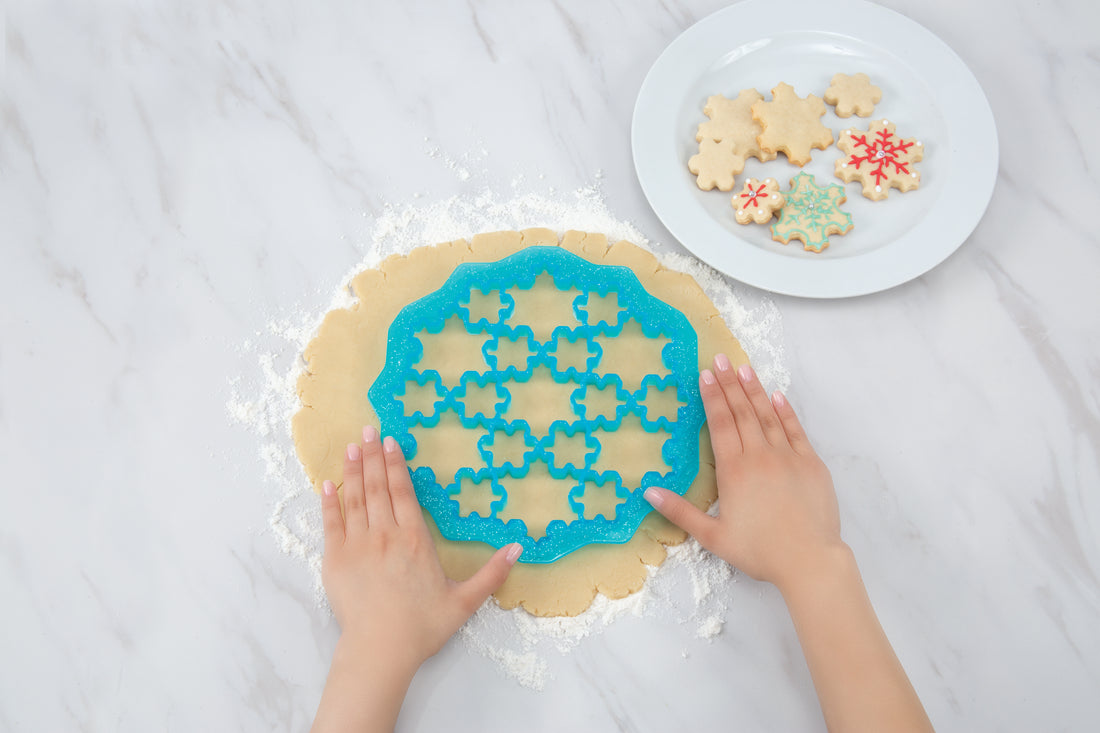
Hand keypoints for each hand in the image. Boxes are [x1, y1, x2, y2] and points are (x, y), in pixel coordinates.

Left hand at [320, 426, 521, 669]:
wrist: (380, 650)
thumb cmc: (422, 626)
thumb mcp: (465, 601)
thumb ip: (492, 573)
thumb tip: (518, 549)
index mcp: (414, 539)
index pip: (403, 492)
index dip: (396, 465)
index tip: (391, 442)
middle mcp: (385, 535)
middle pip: (377, 487)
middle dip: (372, 456)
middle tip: (368, 430)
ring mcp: (357, 545)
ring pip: (354, 498)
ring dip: (352, 471)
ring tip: (351, 447)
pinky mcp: (335, 560)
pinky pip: (331, 523)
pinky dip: (329, 502)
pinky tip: (328, 484)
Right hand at [645, 354, 843, 592]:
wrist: (809, 560)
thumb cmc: (759, 551)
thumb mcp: (712, 536)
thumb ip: (680, 511)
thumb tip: (649, 492)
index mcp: (734, 470)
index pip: (720, 423)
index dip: (712, 397)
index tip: (705, 375)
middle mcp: (760, 456)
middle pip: (742, 412)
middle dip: (730, 383)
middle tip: (721, 359)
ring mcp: (788, 457)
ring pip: (768, 415)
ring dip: (755, 390)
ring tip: (744, 369)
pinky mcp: (811, 464)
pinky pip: (796, 430)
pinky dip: (785, 411)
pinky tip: (777, 397)